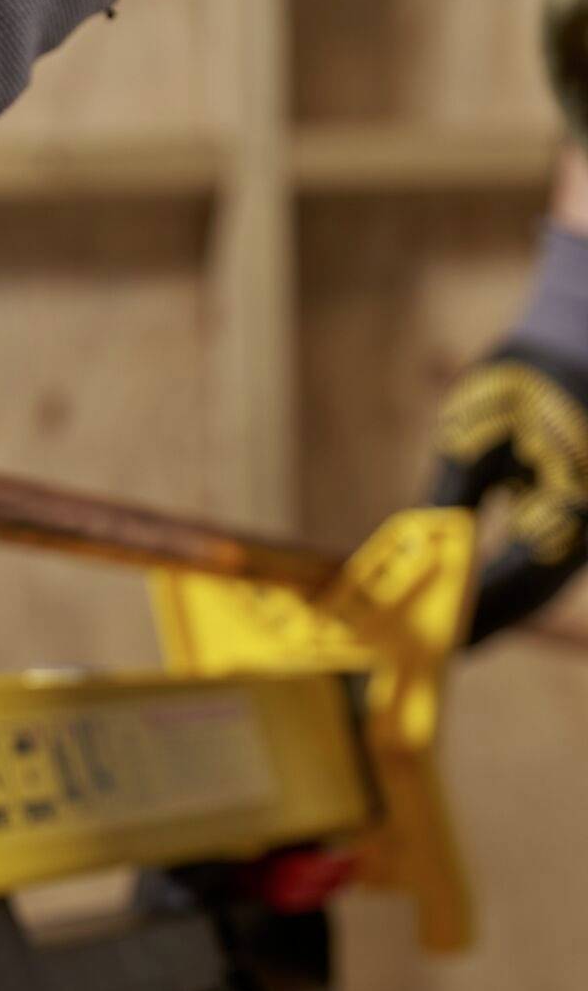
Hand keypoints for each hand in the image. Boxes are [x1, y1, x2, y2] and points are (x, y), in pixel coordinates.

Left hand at [431, 347, 587, 641]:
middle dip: (485, 623)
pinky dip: (504, 581)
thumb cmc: (524, 380)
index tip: (440, 640)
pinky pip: (539, 559)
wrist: (574, 339)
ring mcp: (580, 520)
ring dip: (495, 608)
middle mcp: (583, 522)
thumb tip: (418, 551)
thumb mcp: (471, 437)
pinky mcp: (570, 510)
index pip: (521, 578)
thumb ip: (450, 499)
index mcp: (571, 506)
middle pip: (533, 591)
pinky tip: (468, 596)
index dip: (479, 615)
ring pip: (539, 581)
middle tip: (433, 650)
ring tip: (446, 635)